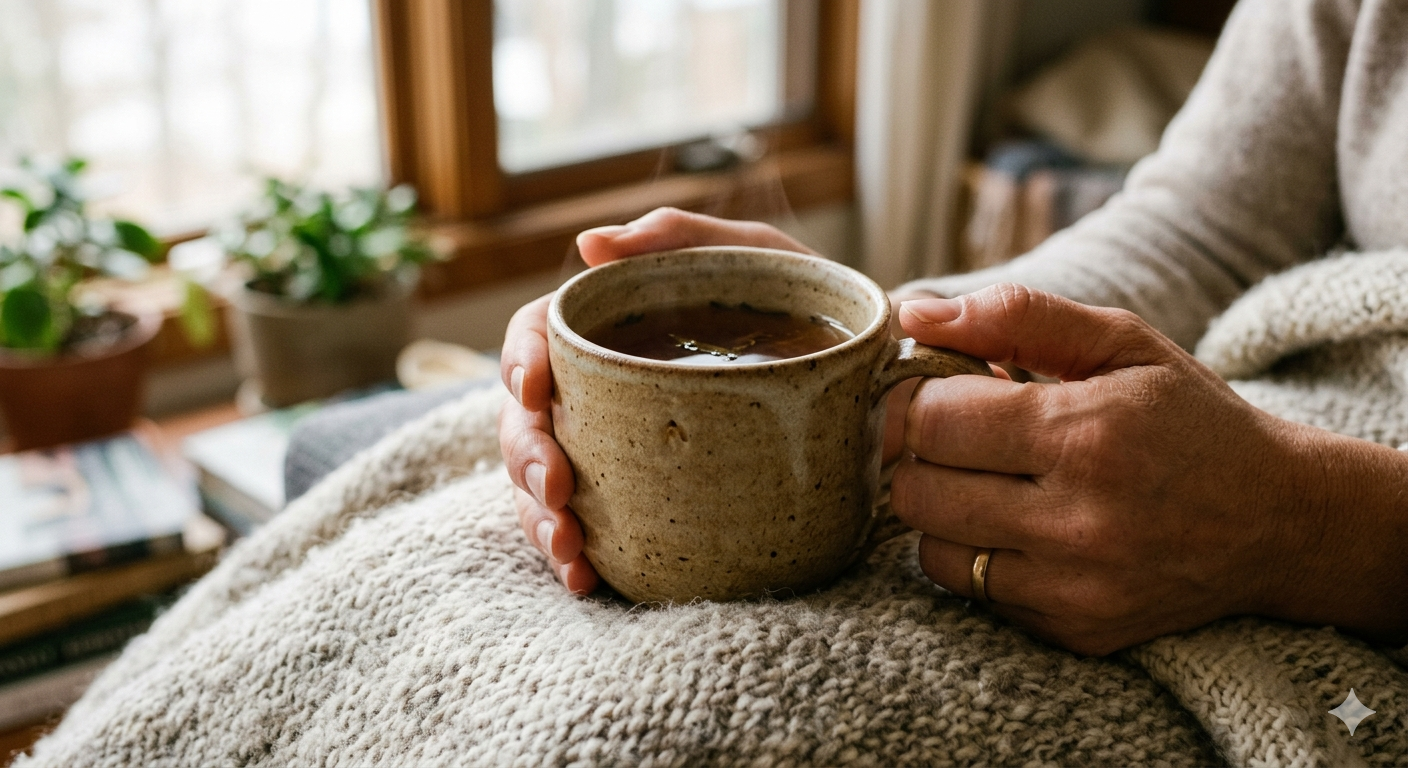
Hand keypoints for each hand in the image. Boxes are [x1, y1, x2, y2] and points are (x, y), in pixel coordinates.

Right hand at [499, 208, 815, 592]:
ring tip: (568, 549)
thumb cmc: (806, 307)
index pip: (536, 337)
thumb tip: (587, 243)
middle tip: (559, 490)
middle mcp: (599, 391)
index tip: (535, 391)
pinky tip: (586, 577)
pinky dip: (574, 556)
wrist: (874, 385)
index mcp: (609, 327)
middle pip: (529, 419)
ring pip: (542, 484)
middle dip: (529, 457)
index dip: (521, 362)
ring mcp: (613, 450)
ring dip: (540, 518)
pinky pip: (587, 531)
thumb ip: (678, 237)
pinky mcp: (638, 501)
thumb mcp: (756, 257)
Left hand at [892, 284, 1407, 654]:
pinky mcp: (1074, 631)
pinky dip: (978, 556)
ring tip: (989, 481)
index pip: (930, 421)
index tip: (938, 390)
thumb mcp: (1122, 343)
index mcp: (1085, 434)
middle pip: (915, 490)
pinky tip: (1020, 527)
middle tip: (956, 436)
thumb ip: (1014, 317)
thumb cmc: (1190, 420)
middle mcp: (1076, 521)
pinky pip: (974, 593)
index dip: (917, 399)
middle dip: (919, 454)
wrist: (1280, 522)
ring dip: (942, 510)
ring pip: (931, 548)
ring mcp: (1074, 587)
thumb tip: (912, 314)